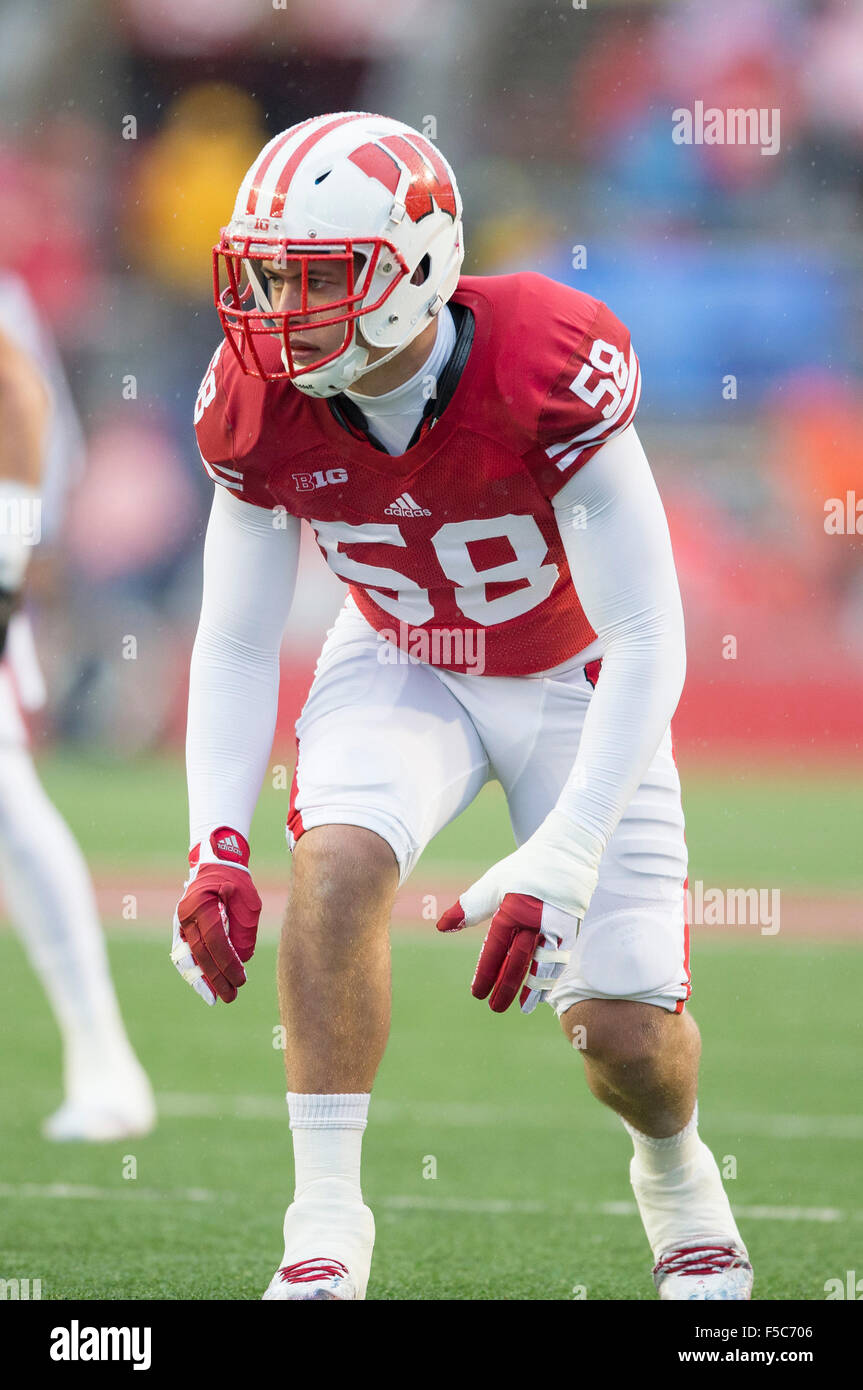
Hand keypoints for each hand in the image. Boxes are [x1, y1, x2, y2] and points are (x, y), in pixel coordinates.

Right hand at [170, 827, 261, 1004]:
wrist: (215, 864)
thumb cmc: (235, 881)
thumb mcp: (248, 902)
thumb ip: (245, 930)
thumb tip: (241, 960)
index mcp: (201, 904)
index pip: (215, 941)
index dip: (228, 964)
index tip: (241, 980)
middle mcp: (185, 915)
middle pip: (200, 953)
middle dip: (216, 978)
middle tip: (231, 996)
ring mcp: (180, 922)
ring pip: (187, 957)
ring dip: (201, 979)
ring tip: (214, 998)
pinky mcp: (181, 929)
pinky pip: (185, 953)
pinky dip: (194, 970)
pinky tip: (204, 985)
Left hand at [436, 810, 601, 1013]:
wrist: (568, 852)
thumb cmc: (525, 868)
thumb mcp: (493, 884)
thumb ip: (469, 908)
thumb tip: (443, 927)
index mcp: (514, 909)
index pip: (496, 948)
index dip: (486, 972)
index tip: (477, 993)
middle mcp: (537, 920)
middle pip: (519, 961)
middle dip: (506, 987)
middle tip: (494, 1007)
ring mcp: (558, 926)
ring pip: (543, 965)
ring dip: (532, 989)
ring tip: (521, 1008)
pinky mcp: (572, 929)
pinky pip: (560, 960)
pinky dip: (550, 977)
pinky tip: (543, 990)